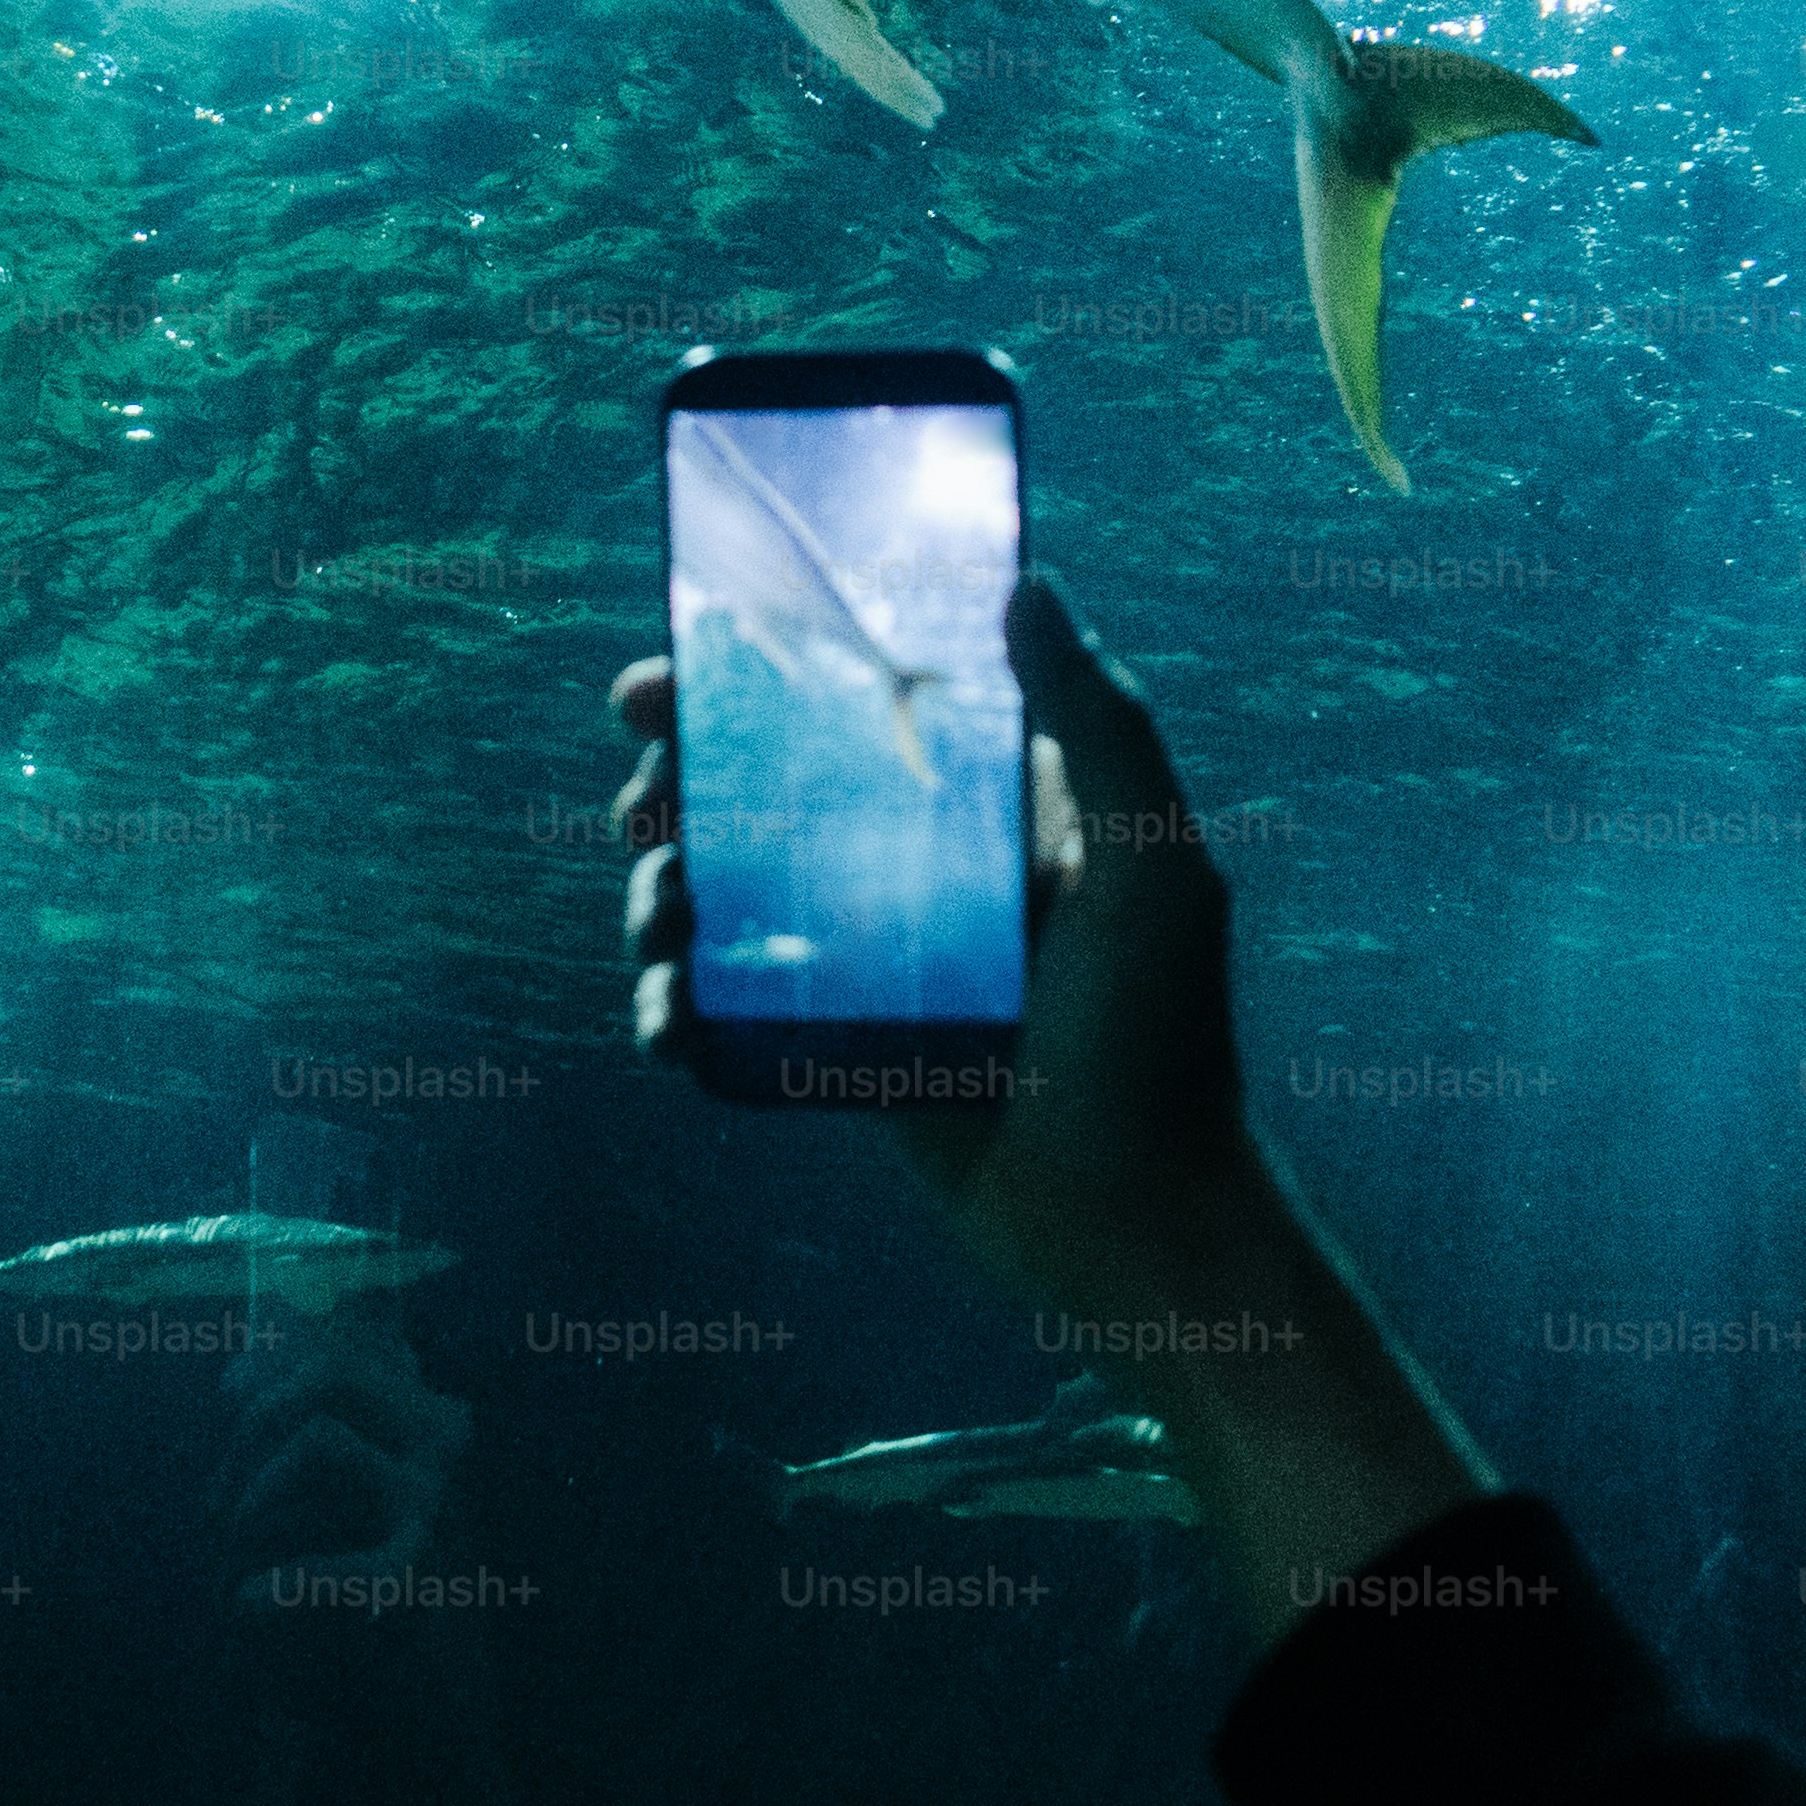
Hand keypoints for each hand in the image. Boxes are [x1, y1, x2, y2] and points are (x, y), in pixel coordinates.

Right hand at [614, 574, 1276, 1324]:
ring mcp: (869, 963)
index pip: (853, 708)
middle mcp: (920, 869)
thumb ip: (1101, 720)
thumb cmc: (1163, 1038)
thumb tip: (1024, 579)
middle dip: (676, 787)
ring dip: (659, 895)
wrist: (1134, 1226)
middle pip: (761, 794)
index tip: (664, 676)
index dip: (750, 679)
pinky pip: (726, 1015)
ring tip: (657, 924)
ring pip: (725, 900)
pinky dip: (673, 1009)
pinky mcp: (833, 1054)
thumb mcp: (1151, 864)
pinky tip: (665, 1022)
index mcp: (989, 805)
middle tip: (642, 803)